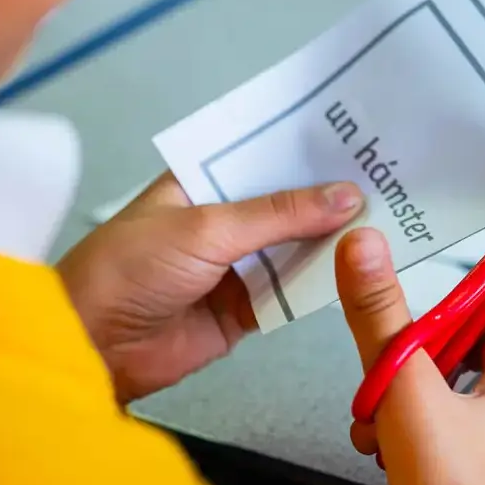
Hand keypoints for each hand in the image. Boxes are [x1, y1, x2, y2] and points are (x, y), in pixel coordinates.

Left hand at [57, 173, 363, 403]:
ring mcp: (234, 267)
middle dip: (330, 197)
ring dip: (331, 241)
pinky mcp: (243, 311)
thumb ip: (280, 215)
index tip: (361, 137)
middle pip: (287, 204)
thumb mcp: (207, 228)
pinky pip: (290, 294)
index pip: (264, 156)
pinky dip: (319, 286)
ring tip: (392, 219)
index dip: (308, 149)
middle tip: (392, 179)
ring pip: (295, 249)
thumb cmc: (130, 269)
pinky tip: (361, 268)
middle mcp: (220, 220)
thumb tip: (346, 196)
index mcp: (201, 182)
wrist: (92, 346)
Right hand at [334, 228, 484, 484]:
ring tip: (393, 454)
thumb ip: (382, 322)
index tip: (421, 338)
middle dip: (429, 389)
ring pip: (478, 435)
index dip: (459, 327)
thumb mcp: (407, 397)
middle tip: (389, 407)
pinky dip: (449, 478)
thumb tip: (366, 248)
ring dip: (432, 434)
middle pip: (481, 386)